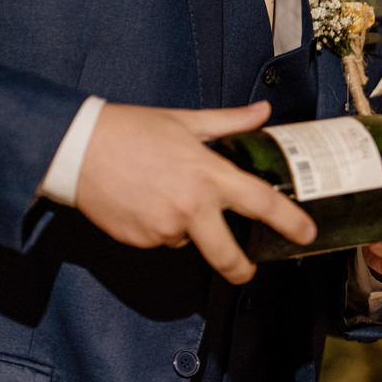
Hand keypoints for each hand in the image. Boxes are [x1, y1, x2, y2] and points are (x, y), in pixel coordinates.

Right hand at [75, 101, 314, 284]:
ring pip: (190, 240)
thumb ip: (230, 123)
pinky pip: (162, 239)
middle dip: (242, 269)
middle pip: (228, 255)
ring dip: (189, 228)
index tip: (307, 234)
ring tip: (168, 195)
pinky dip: (161, 227)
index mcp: (209, 175)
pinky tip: (147, 202)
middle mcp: (191, 207)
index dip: (291, 222)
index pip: (263, 203)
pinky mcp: (140, 239)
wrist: (75, 148)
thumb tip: (263, 112)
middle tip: (248, 269)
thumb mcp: (186, 121)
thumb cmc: (131, 130)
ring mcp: (164, 227)